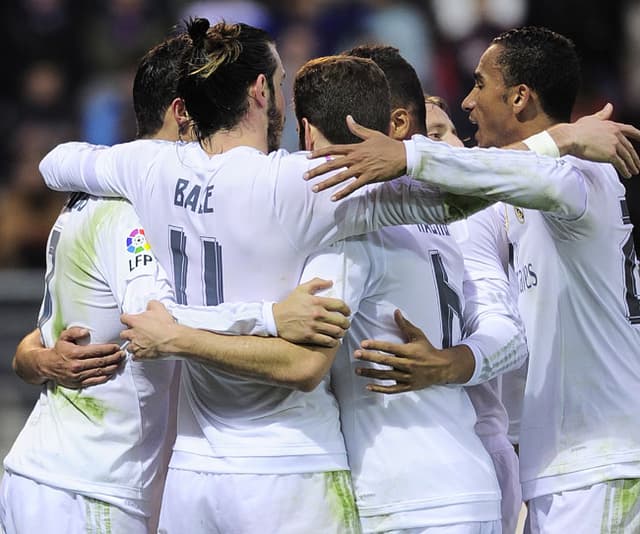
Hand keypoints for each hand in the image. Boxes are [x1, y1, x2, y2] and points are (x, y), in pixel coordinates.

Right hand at [47, 327, 123, 387]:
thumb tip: (86, 332)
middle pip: (100, 361)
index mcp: (74, 353)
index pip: (96, 351)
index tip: (117, 347)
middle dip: (114, 357)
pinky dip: (105, 377)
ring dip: (112, 367)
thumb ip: (74, 331)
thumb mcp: (63, 336)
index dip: (109, 349)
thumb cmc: (59, 349)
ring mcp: (78, 376)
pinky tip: (112, 372)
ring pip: (99, 371)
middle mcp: (77, 365)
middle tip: (122, 354)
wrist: (47, 365)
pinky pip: (95, 381)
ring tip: (120, 362)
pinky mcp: (78, 383)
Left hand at [120, 300, 178, 359]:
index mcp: (135, 321)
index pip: (123, 318)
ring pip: (128, 347)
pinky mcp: (140, 355)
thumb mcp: (159, 307)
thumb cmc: (165, 325)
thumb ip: (151, 304)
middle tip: (136, 333)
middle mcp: (132, 334)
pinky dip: (138, 355)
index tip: (130, 320)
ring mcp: (135, 345)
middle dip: (128, 334)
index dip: (127, 319)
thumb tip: (150, 304)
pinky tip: (143, 352)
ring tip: (141, 344)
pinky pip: (134, 357)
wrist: (172, 339)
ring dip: (133, 345)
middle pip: (123, 334)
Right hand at [274, 278, 350, 346]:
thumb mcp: (302, 289)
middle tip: (345, 324)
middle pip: (341, 320)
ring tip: (340, 332)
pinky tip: (333, 340)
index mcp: (317, 301)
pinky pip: (327, 341)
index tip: (347, 312)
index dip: (347, 309)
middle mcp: (317, 314)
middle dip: (346, 323)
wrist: (275, 319)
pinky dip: (333, 342)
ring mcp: (314, 326)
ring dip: (341, 333)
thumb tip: (330, 282)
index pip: (340, 305)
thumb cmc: (290, 304)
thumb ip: (317, 283)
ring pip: (336, 332)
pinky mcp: (309, 337)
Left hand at [303, 115, 406, 199]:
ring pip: (339, 177)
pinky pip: (352, 187)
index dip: (320, 152)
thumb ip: (358, 128)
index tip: (308, 157)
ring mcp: (361, 169)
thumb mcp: (372, 134)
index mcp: (355, 147)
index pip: (333, 149)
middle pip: (332, 164)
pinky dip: (342, 193)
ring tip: (314, 189)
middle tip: (304, 177)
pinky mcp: (368, 178)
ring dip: (326, 183)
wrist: (404, 156)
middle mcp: (355, 158)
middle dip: (316, 171)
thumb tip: (348, 118)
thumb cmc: (389, 145)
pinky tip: (333, 198)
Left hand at [354, 310, 474, 393]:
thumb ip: (405, 325)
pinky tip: (368, 386)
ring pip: (386, 376)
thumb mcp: (418, 335)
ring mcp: (407, 377)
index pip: (389, 348)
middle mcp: (407, 364)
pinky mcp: (407, 387)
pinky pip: (392, 389)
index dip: (376, 345)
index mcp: (409, 351)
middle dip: (369, 358)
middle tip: (356, 354)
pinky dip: (380, 389)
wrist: (442, 368)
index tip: (363, 343)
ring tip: (358, 370)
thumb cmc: (428, 350)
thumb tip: (396, 311)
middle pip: (385, 361)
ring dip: (371, 373)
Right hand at [550, 103, 639, 177]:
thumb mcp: (592, 118)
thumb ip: (603, 114)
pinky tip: (627, 174)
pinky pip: (620, 164)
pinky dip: (625, 170)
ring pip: (627, 156)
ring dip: (631, 165)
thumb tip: (609, 106)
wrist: (570, 138)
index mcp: (612, 126)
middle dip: (635, 157)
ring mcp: (614, 145)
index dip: (638, 135)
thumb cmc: (577, 129)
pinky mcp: (610, 155)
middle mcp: (616, 134)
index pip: (630, 130)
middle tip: (637, 163)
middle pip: (629, 147)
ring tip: (634, 171)